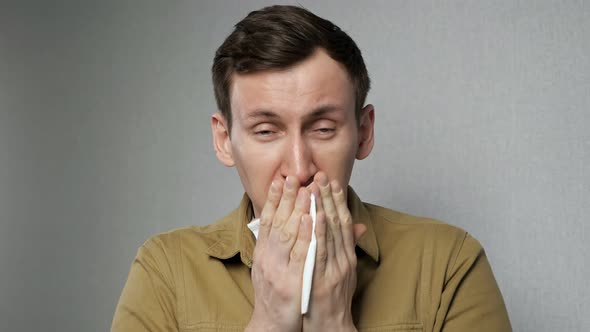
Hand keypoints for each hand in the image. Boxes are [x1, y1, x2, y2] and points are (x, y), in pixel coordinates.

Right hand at [246, 176, 312, 331]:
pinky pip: (299, 255)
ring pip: (287, 234)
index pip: (267, 220)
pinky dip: (305, 235)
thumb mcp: (275, 268)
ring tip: (305, 189)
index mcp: (263, 253)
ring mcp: (277, 270)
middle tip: (293, 175)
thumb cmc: (277, 295)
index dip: (273, 199)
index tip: (280, 179)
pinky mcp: (290, 282)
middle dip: (285, 198)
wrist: (271, 326)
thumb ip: (283, 246)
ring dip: (296, 210)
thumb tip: (292, 227)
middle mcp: (267, 258)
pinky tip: (311, 219)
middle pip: (276, 222)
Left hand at [303, 172, 365, 331]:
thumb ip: (346, 247)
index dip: (337, 200)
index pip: (343, 222)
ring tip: (316, 187)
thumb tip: (356, 226)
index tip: (330, 181)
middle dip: (329, 197)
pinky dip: (320, 233)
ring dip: (323, 208)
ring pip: (330, 233)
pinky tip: (316, 216)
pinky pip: (321, 252)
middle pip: (338, 222)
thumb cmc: (333, 299)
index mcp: (346, 257)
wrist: (332, 327)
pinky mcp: (325, 280)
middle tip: (322, 175)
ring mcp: (335, 269)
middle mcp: (344, 260)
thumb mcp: (343, 272)